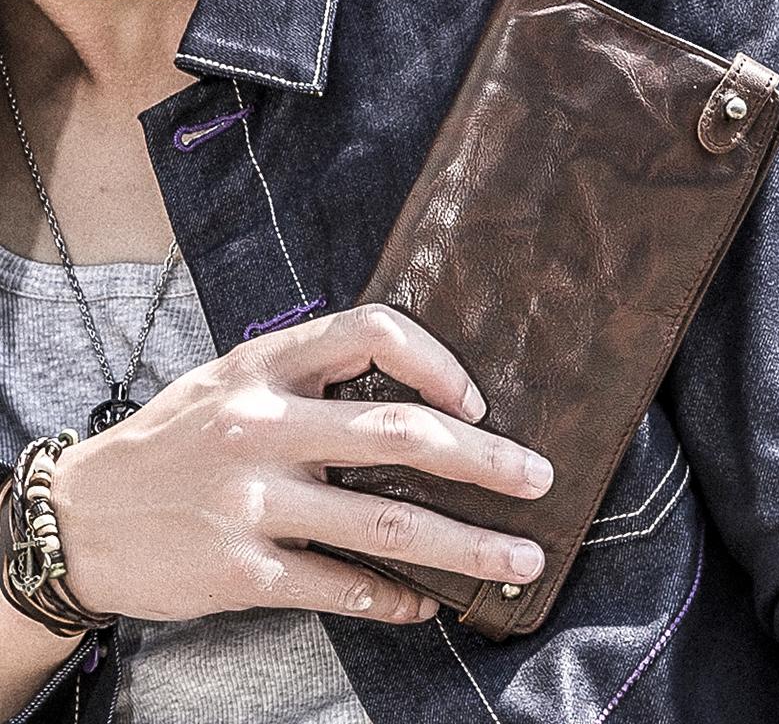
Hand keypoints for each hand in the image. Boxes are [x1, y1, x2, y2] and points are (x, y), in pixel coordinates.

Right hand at [54, 304, 552, 624]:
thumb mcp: (230, 384)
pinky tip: (425, 602)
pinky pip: (340, 586)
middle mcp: (260, 427)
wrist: (83, 515)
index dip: (437, 363)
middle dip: (485, 462)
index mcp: (264, 368)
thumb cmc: (171, 441)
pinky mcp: (241, 572)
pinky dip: (395, 597)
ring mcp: (251, 503)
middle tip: (537, 481)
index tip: (476, 403)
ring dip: (466, 546)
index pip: (371, 334)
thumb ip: (308, 382)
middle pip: (400, 436)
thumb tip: (408, 403)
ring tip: (519, 560)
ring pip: (386, 525)